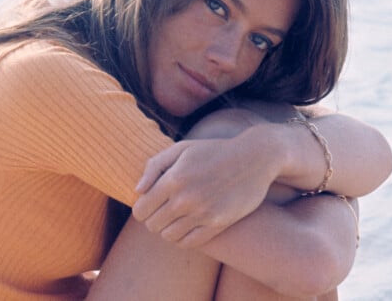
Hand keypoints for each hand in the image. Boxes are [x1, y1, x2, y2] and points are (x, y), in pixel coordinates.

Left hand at [132, 127, 281, 248]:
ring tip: (175, 216)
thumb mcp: (181, 148)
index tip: (148, 202)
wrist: (253, 158)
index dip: (141, 208)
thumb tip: (138, 190)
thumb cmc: (213, 151)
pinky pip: (189, 243)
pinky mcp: (218, 224)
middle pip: (152, 225)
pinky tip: (187, 225)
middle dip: (153, 218)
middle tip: (162, 208)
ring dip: (167, 228)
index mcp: (173, 178)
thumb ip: (154, 166)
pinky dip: (182, 237)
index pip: (141, 209)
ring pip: (168, 236)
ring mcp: (203, 214)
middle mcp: (185, 199)